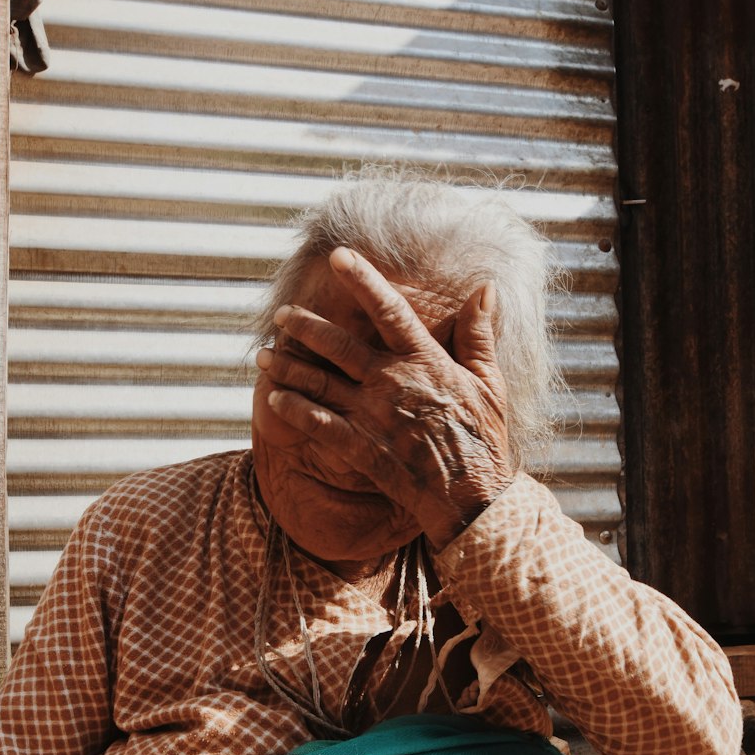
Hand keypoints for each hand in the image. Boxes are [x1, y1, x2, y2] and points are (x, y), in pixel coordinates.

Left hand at [256, 248, 515, 548]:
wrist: (472, 497)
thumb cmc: (485, 438)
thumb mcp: (490, 382)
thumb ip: (479, 334)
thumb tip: (486, 289)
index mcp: (425, 361)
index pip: (389, 310)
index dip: (363, 280)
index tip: (339, 257)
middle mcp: (393, 383)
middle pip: (338, 346)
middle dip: (305, 327)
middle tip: (282, 315)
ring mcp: (373, 416)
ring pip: (320, 383)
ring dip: (288, 368)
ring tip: (264, 355)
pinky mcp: (361, 449)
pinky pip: (318, 426)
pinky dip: (293, 412)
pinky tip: (274, 400)